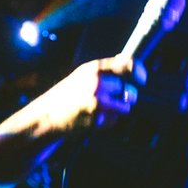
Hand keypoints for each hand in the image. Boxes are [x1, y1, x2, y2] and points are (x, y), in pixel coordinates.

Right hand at [20, 57, 144, 136]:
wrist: (46, 116)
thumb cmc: (67, 97)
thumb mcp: (82, 76)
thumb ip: (104, 73)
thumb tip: (130, 67)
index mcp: (93, 69)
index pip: (125, 65)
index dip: (138, 71)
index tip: (141, 78)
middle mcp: (96, 82)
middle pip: (128, 90)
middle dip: (126, 98)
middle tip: (114, 101)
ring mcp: (97, 100)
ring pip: (124, 108)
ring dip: (117, 112)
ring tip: (99, 111)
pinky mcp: (97, 118)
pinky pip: (114, 121)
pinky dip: (107, 123)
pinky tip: (92, 120)